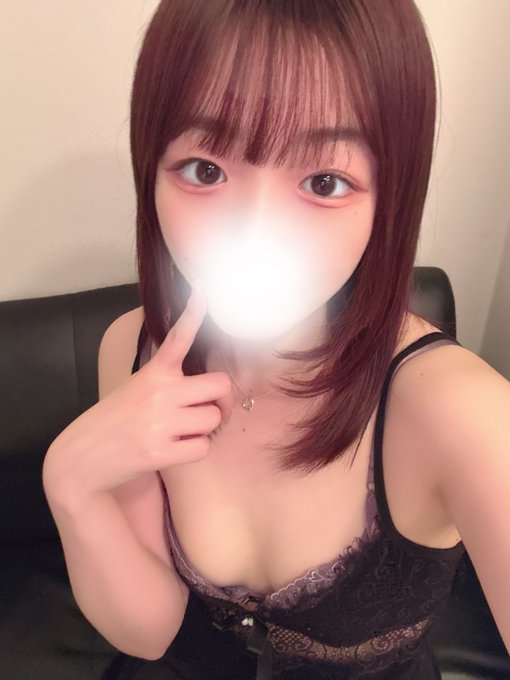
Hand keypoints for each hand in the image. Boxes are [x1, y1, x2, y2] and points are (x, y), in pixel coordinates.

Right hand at [42, 283, 233, 502]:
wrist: (81, 457)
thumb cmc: (115, 420)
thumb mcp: (136, 386)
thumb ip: (165, 377)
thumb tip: (201, 378)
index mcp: (153, 373)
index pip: (179, 338)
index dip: (193, 314)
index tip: (203, 290)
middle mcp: (159, 393)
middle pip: (221, 385)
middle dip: (223, 400)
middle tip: (213, 408)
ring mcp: (160, 423)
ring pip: (214, 419)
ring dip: (206, 429)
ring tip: (184, 432)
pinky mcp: (160, 452)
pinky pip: (203, 447)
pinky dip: (195, 450)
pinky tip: (177, 449)